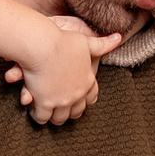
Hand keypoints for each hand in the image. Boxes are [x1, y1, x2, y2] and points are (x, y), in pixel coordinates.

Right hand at [3, 15, 121, 125]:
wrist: (43, 46)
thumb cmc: (63, 41)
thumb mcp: (86, 42)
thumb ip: (101, 44)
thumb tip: (118, 37)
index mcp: (87, 81)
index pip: (91, 97)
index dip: (85, 99)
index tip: (79, 99)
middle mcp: (77, 94)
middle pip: (76, 111)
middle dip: (70, 111)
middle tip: (62, 109)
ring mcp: (61, 101)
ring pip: (60, 118)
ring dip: (55, 117)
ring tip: (49, 114)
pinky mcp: (45, 103)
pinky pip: (42, 117)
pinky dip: (39, 117)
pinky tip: (36, 112)